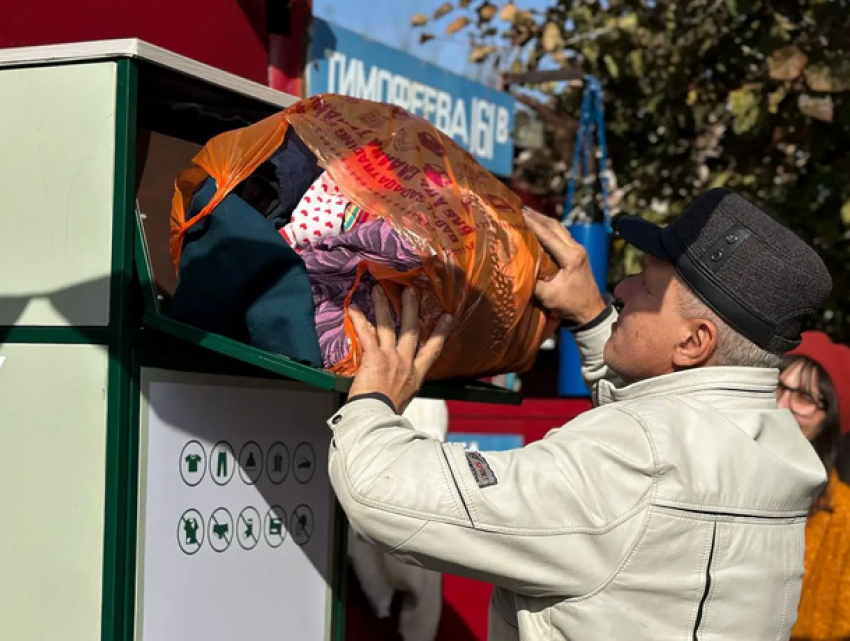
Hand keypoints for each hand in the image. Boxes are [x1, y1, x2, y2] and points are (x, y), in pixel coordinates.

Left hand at [347, 286, 452, 412]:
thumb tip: (399, 388)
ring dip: (383, 306)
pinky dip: (359, 319)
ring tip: (378, 290)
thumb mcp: (404, 401)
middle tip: (411, 292)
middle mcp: (405, 363)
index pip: (432, 350)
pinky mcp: (375, 357)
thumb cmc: (387, 415)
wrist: (378, 420)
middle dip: (411, 309)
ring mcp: (391, 358)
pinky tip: (353, 307)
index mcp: (416, 376)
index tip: (447, 318)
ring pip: (388, 326)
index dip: (440, 332)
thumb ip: (402, 388)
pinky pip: (366, 333)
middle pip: (411, 330)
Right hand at [523, 208, 605, 324]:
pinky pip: (561, 234)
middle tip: (518, 208)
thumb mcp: (549, 296)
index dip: (532, 224)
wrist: (591, 311)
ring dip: (542, 219)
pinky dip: (548, 227)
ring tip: (526, 212)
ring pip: (559, 227)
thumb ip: (532, 283)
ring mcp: (579, 249)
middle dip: (536, 216)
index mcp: (571, 257)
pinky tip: (538, 225)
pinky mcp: (577, 252)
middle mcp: (577, 248)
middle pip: (554, 226)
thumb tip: (513, 270)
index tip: (517, 214)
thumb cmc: (570, 305)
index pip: (548, 235)